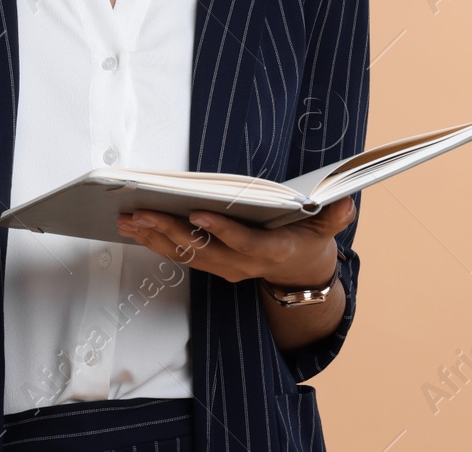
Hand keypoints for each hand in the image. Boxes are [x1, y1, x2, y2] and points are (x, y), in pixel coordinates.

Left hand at [115, 196, 355, 287]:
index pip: (243, 242)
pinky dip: (156, 241)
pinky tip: (134, 227)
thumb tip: (345, 198)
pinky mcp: (211, 266)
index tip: (197, 213)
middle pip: (202, 250)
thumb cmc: (309, 241)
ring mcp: (224, 268)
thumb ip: (334, 215)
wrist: (301, 274)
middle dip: (168, 230)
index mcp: (270, 252)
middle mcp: (242, 264)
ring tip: (126, 218)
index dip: (220, 230)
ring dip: (153, 237)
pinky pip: (180, 255)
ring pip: (184, 254)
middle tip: (138, 212)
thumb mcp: (326, 228)